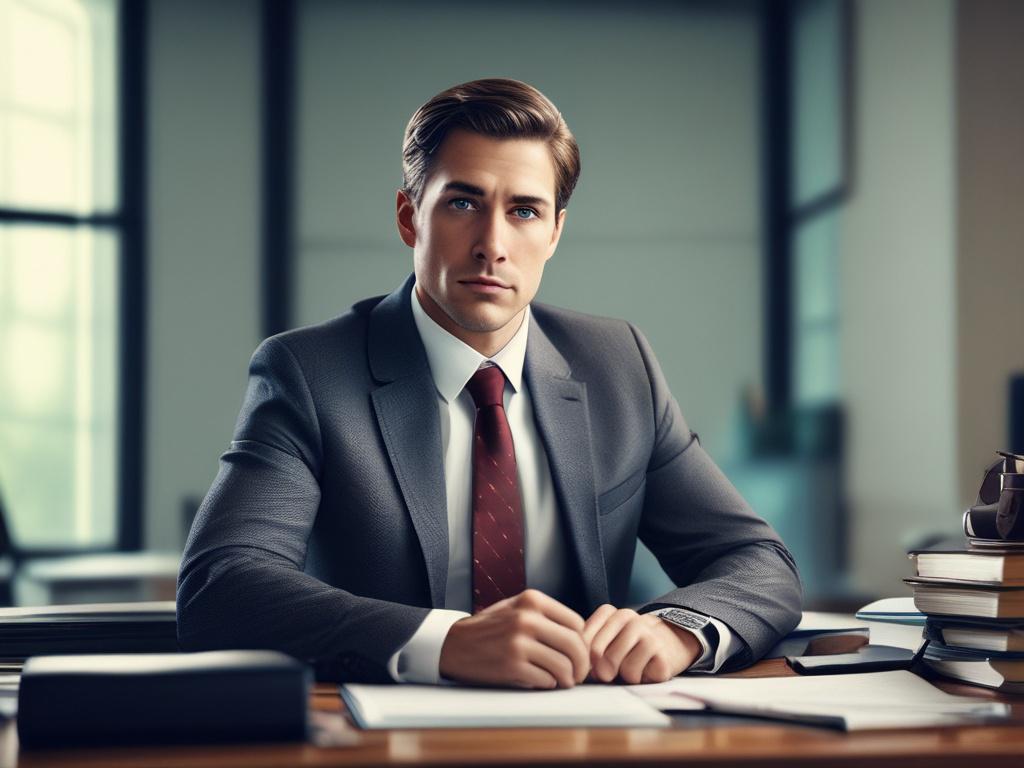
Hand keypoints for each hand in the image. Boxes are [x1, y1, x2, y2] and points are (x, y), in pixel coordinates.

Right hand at [439, 589, 589, 688]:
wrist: (453, 644)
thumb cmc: (489, 629)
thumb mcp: (516, 608)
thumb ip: (546, 617)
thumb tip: (581, 638)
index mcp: (532, 600)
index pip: (577, 623)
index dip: (582, 643)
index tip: (579, 654)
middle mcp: (527, 618)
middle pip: (575, 645)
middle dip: (582, 665)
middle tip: (578, 674)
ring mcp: (519, 642)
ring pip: (564, 665)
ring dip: (568, 678)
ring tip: (563, 681)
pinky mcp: (511, 665)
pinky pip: (546, 680)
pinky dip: (548, 684)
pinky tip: (541, 681)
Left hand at [583, 605, 700, 683]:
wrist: (668, 645)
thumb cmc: (631, 648)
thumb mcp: (607, 644)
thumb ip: (592, 651)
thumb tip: (590, 671)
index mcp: (610, 613)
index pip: (584, 638)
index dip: (584, 657)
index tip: (591, 664)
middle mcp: (627, 617)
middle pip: (597, 651)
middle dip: (599, 668)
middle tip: (608, 673)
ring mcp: (646, 631)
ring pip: (616, 663)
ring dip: (619, 674)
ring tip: (629, 668)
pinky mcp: (660, 651)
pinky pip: (634, 673)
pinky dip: (635, 678)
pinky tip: (643, 670)